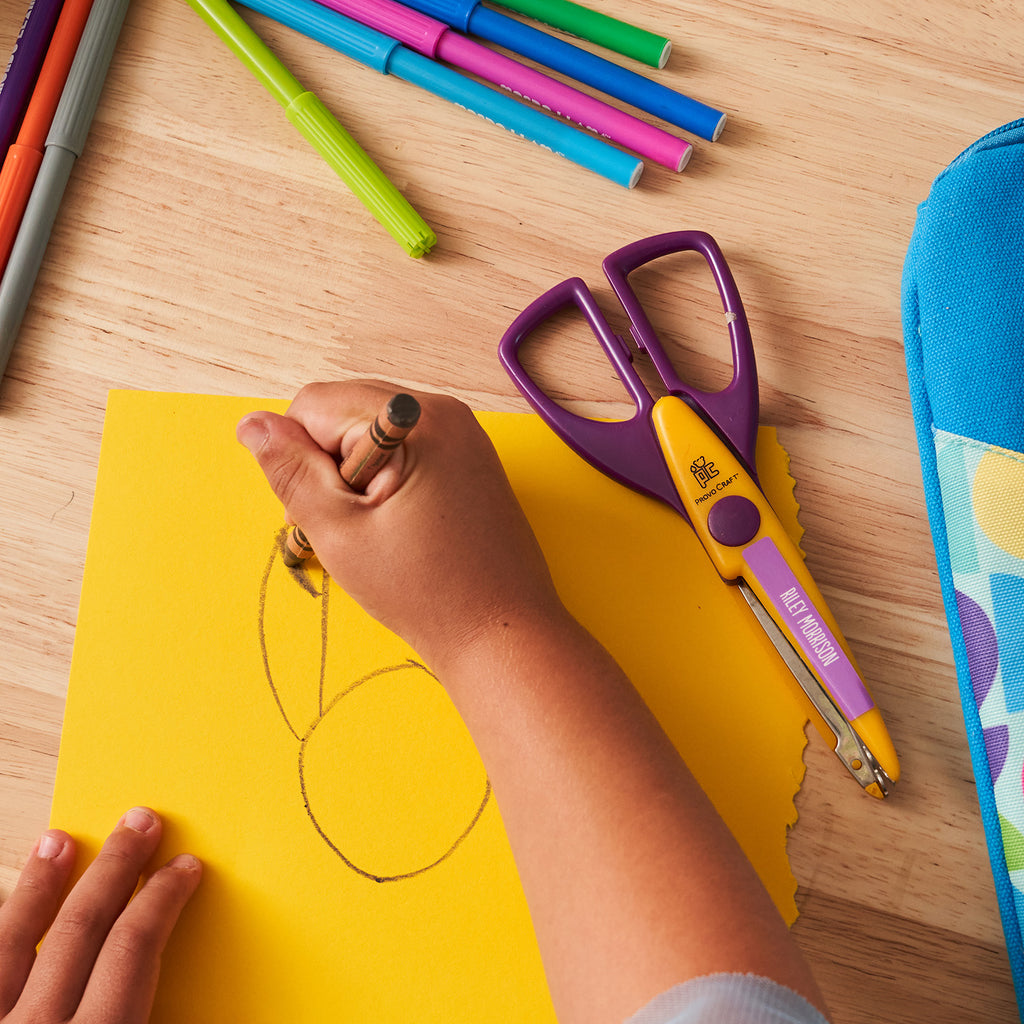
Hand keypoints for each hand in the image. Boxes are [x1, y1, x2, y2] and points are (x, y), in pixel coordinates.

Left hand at [0, 808, 200, 1022]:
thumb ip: (155, 1015)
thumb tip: (177, 982)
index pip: (134, 946)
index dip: (162, 898)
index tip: (182, 869)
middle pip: (82, 926)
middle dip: (115, 868)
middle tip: (139, 824)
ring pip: (14, 939)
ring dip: (41, 885)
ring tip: (59, 840)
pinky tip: (8, 901)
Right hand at [237, 380, 567, 668]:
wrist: (502, 632)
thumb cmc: (428, 591)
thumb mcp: (339, 532)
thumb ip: (290, 471)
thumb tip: (252, 424)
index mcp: (415, 418)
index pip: (314, 404)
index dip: (303, 459)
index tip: (331, 510)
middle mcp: (444, 411)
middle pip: (344, 410)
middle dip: (330, 463)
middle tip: (355, 525)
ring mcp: (464, 434)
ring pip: (371, 431)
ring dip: (357, 475)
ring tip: (382, 531)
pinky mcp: (470, 459)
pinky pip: (405, 449)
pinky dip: (387, 481)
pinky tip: (403, 527)